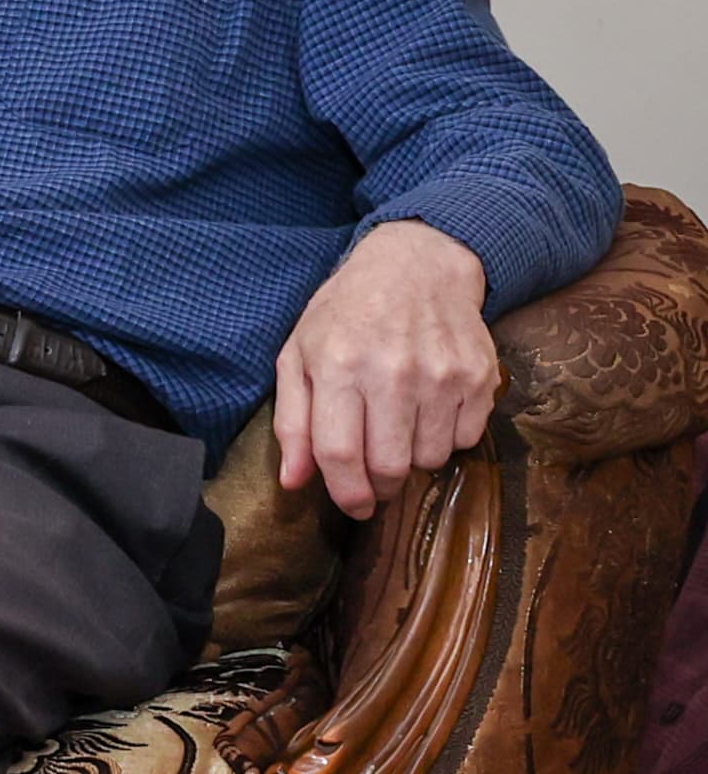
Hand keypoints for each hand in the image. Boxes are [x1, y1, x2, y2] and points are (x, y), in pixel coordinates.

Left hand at [276, 219, 502, 520]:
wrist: (417, 267)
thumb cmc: (347, 314)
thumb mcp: (299, 355)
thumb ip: (294, 421)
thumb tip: (293, 482)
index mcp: (338, 366)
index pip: (341, 453)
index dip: (345, 493)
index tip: (352, 507)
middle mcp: (392, 372)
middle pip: (390, 466)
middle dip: (380, 486)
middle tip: (375, 480)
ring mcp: (442, 375)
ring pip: (430, 458)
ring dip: (413, 459)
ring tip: (399, 427)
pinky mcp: (479, 377)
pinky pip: (465, 440)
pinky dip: (446, 438)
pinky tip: (430, 409)